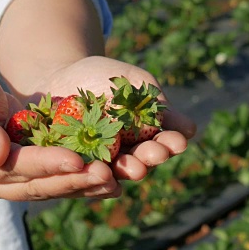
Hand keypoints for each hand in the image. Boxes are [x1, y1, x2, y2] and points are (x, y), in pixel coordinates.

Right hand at [0, 66, 122, 200]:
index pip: (18, 168)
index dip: (48, 165)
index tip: (78, 160)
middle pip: (40, 185)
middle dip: (75, 180)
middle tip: (107, 175)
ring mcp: (13, 183)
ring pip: (53, 189)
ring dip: (85, 187)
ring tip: (116, 181)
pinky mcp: (30, 176)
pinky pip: (59, 182)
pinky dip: (84, 182)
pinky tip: (111, 181)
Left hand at [27, 56, 196, 180]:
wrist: (59, 76)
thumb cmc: (103, 77)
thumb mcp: (134, 82)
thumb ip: (156, 103)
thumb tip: (189, 130)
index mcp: (146, 137)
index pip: (163, 143)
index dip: (171, 143)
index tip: (178, 142)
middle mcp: (126, 155)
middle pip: (141, 160)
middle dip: (150, 158)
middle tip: (157, 154)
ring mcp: (100, 162)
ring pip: (115, 171)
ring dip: (126, 170)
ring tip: (133, 167)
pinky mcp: (73, 166)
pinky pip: (82, 172)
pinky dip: (91, 173)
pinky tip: (100, 172)